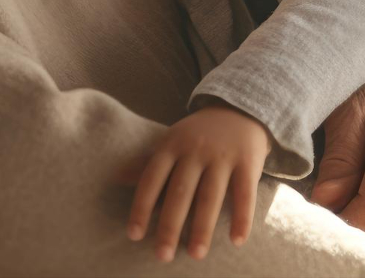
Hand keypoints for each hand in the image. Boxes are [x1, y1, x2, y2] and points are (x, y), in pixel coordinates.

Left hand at [127, 104, 269, 261]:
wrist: (239, 109)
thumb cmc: (197, 134)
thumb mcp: (171, 141)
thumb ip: (148, 162)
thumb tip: (116, 178)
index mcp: (172, 145)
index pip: (152, 178)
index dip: (142, 207)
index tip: (134, 235)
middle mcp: (195, 150)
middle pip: (180, 192)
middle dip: (170, 225)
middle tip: (162, 255)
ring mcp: (223, 155)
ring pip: (211, 196)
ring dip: (203, 227)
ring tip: (196, 254)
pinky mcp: (248, 162)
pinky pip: (244, 194)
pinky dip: (242, 218)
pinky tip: (236, 241)